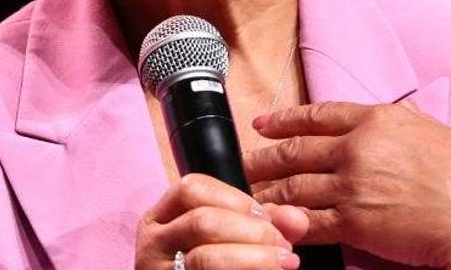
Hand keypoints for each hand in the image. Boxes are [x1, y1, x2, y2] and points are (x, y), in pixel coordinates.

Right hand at [135, 172, 310, 269]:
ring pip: (205, 258)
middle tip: (283, 247)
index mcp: (160, 220)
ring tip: (284, 264)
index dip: (235, 198)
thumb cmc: (210, 268)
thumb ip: (261, 225)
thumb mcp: (226, 240)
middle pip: (202, 221)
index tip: (265, 218)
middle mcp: (152, 246)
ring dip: (255, 258)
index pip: (191, 188)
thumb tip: (298, 219)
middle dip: (252, 231)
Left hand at [243, 100, 450, 268]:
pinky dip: (284, 222)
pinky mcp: (352, 222)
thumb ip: (410, 124)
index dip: (284, 119)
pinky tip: (271, 223)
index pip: (318, 115)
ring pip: (293, 185)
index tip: (263, 123)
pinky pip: (307, 221)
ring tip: (248, 195)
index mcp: (379, 120)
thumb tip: (403, 112)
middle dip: (264, 156)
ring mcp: (352, 185)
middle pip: (296, 150)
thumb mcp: (439, 134)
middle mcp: (358, 148)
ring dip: (266, 190)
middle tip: (244, 161)